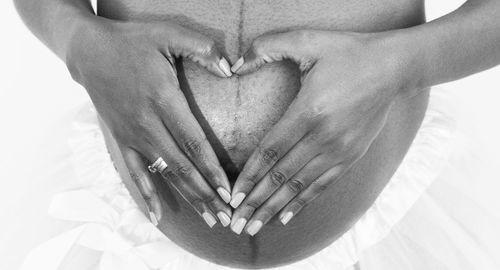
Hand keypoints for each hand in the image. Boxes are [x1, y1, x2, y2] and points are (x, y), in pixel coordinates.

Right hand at [65, 18, 233, 227]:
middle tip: (228, 216)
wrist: (88, 51)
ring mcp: (132, 135)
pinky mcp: (121, 139)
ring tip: (209, 218)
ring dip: (188, 197)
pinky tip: (157, 216)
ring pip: (165, 173)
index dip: (212, 169)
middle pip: (182, 165)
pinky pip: (135, 173)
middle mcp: (147, 123)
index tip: (229, 191)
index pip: (194, 142)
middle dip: (207, 193)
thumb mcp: (168, 34)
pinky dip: (146, 195)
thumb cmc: (132, 41)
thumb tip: (230, 69)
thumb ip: (201, 48)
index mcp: (162, 98)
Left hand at [228, 30, 414, 234]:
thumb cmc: (349, 52)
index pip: (270, 152)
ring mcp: (339, 150)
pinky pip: (322, 185)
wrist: (394, 67)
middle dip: (256, 201)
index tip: (232, 196)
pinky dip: (303, 202)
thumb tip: (233, 64)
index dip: (249, 177)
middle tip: (235, 223)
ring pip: (299, 186)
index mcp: (309, 111)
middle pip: (281, 176)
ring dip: (274, 208)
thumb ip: (267, 47)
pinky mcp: (351, 156)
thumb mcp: (308, 40)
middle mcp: (323, 137)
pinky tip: (287, 216)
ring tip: (254, 226)